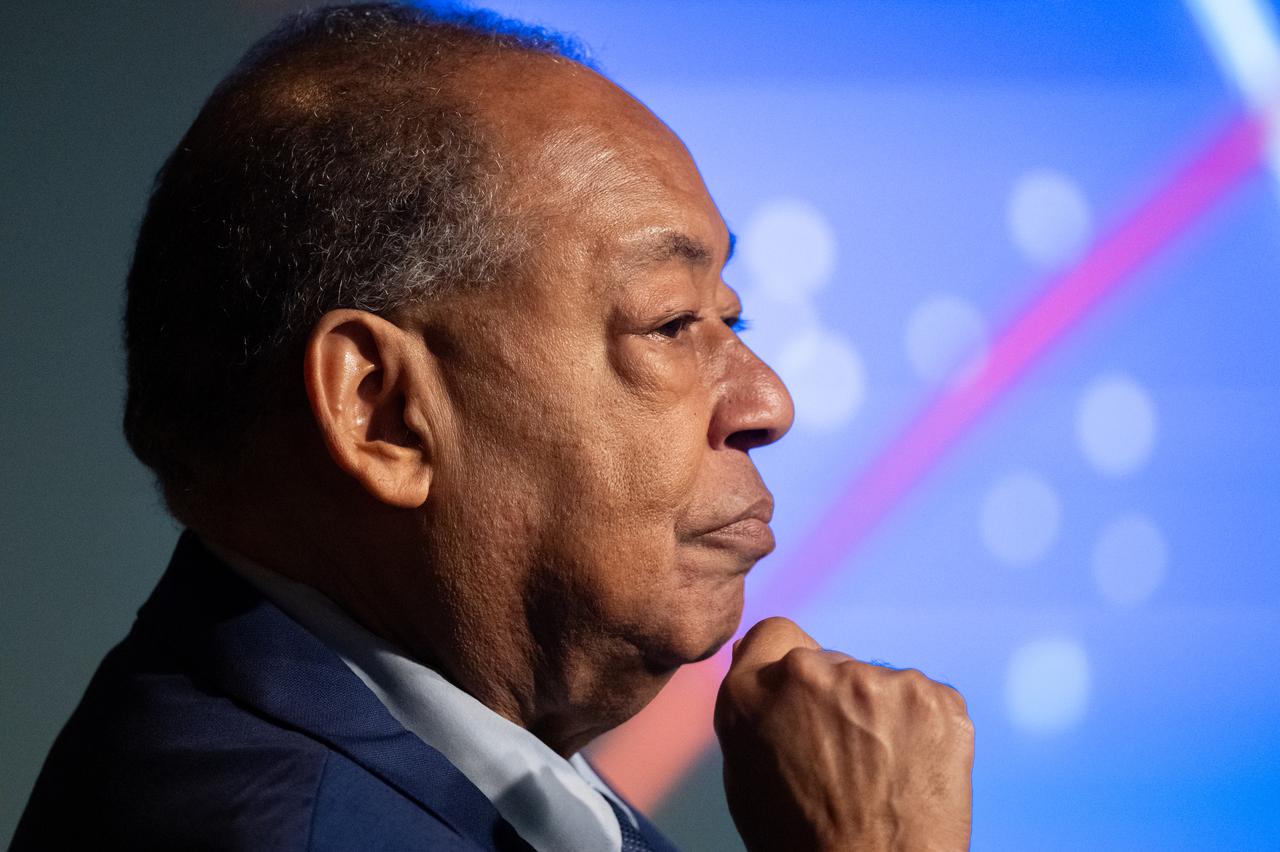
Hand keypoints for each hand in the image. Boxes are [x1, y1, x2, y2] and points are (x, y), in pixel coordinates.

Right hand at [714, 617, 972, 850]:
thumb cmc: (803, 841)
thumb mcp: (746, 771)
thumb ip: (751, 704)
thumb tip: (756, 655)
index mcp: (753, 689)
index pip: (775, 634)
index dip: (790, 666)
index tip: (806, 699)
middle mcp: (810, 672)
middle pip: (830, 662)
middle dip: (837, 698)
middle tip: (845, 758)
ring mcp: (877, 680)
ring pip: (878, 683)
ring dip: (880, 714)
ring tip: (881, 774)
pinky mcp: (934, 696)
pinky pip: (925, 700)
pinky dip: (922, 729)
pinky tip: (911, 771)